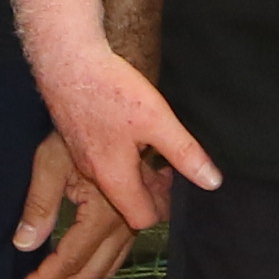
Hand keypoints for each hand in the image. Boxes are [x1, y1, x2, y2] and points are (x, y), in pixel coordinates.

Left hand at [9, 127, 139, 278]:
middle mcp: (124, 224)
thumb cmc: (79, 132)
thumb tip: (24, 244)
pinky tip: (80, 276)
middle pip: (90, 272)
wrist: (116, 111)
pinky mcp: (136, 217)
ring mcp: (134, 222)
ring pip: (107, 267)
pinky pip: (118, 254)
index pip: (69, 259)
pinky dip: (97, 270)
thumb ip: (38, 206)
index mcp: (103, 212)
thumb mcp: (50, 163)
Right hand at [35, 41, 216, 231]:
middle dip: (152, 193)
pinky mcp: (78, 141)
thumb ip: (185, 153)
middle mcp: (94, 175)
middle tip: (171, 170)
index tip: (177, 189)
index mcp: (113, 178)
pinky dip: (123, 160)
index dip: (164, 210)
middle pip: (127, 202)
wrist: (67, 60)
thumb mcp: (157, 120)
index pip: (142, 218)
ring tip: (157, 153)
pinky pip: (104, 164)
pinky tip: (134, 136)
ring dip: (138, 176)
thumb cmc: (110, 89)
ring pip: (115, 182)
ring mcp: (83, 159)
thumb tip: (211, 182)